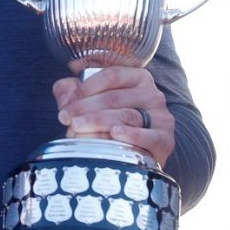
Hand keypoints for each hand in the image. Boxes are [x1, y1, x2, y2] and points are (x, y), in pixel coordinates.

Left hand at [54, 65, 176, 166]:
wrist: (140, 153)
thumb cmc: (112, 122)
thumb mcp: (91, 101)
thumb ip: (73, 91)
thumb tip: (65, 94)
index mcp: (137, 78)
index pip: (111, 75)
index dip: (86, 87)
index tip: (67, 103)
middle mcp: (153, 94)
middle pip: (114, 97)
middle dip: (85, 108)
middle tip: (66, 119)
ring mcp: (161, 117)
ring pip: (126, 115)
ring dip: (98, 121)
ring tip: (77, 128)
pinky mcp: (165, 140)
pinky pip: (148, 136)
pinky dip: (131, 135)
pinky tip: (114, 133)